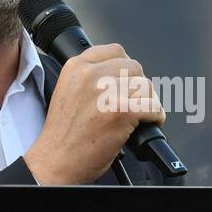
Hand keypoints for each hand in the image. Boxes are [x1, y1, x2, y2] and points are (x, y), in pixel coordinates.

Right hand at [24, 43, 164, 184]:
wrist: (56, 160)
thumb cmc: (63, 134)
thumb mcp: (68, 91)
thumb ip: (90, 77)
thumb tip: (119, 75)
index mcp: (76, 67)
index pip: (115, 51)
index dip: (126, 67)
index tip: (127, 80)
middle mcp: (91, 75)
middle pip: (134, 67)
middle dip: (137, 85)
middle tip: (134, 100)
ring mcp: (107, 92)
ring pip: (145, 86)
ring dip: (147, 101)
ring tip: (141, 114)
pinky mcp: (122, 111)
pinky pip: (152, 106)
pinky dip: (155, 116)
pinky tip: (148, 123)